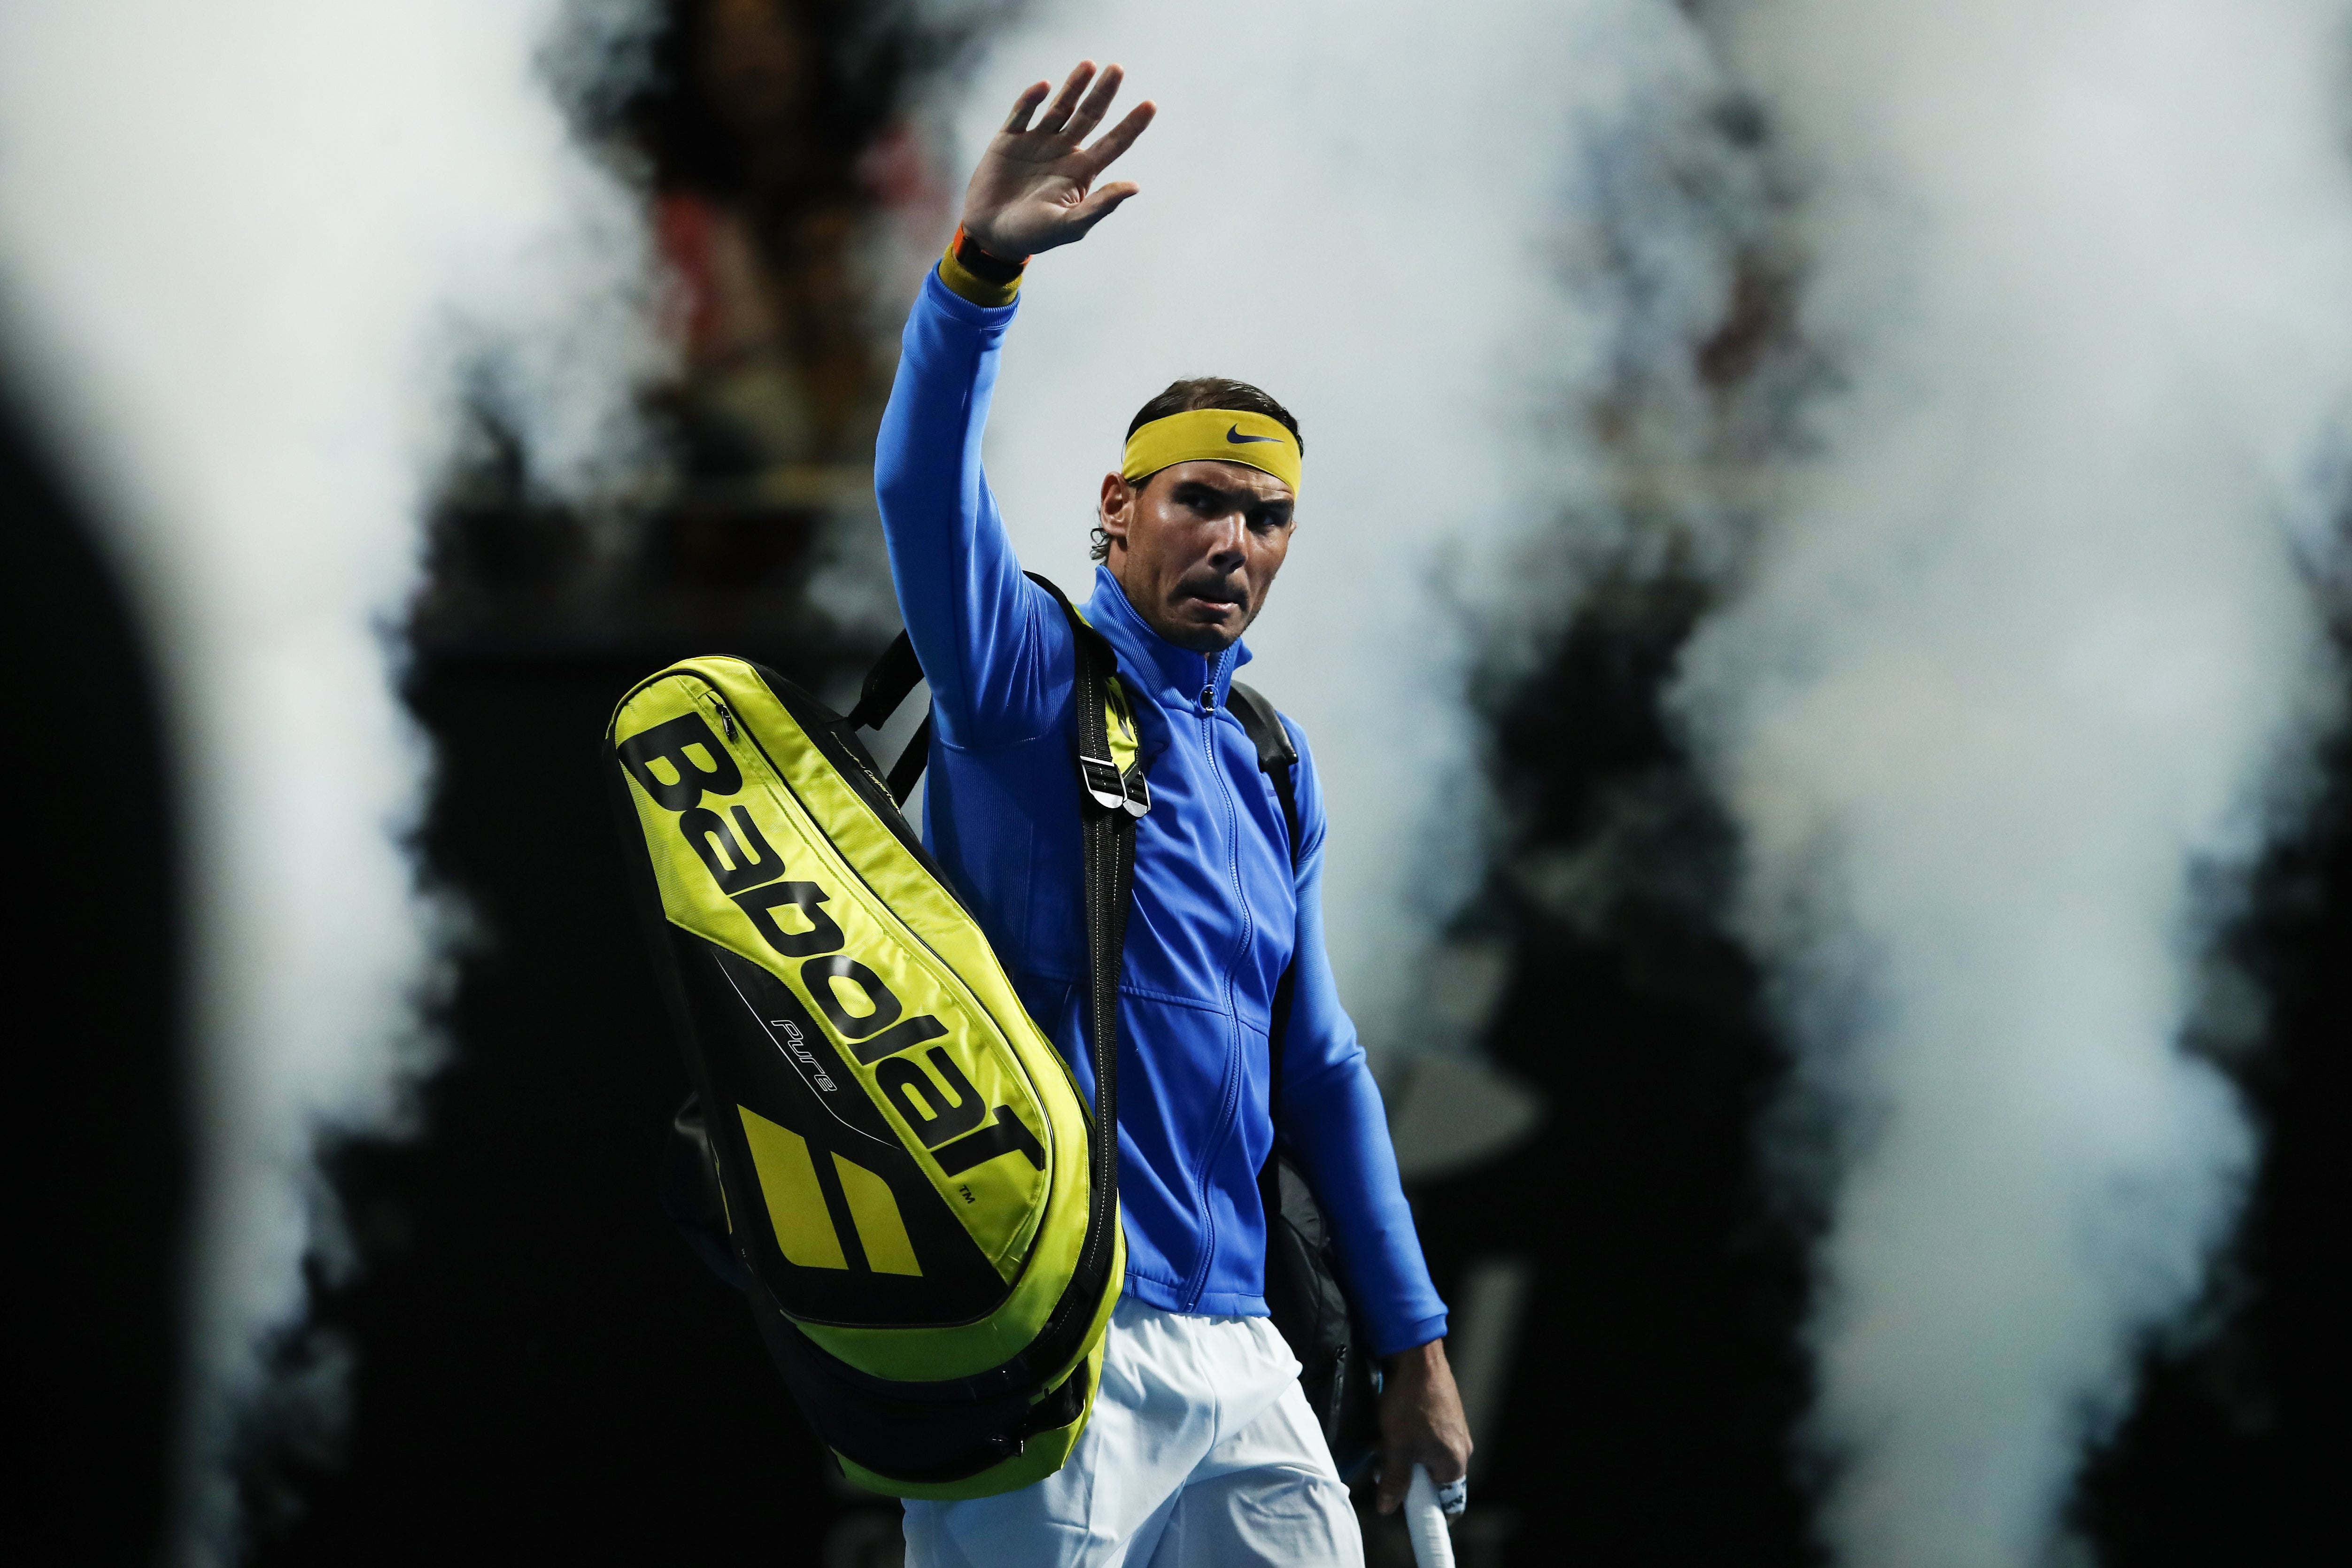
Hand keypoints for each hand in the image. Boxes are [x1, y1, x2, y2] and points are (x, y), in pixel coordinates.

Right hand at [960, 60, 1155, 258]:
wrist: (990, 235)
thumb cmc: (1033, 235)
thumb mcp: (1069, 225)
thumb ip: (1101, 205)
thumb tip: (1135, 186)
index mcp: (1081, 171)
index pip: (1114, 143)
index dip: (1132, 125)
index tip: (1151, 104)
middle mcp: (1063, 151)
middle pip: (1090, 116)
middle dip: (1104, 93)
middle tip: (1118, 69)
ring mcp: (1037, 142)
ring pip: (1061, 108)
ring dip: (1074, 86)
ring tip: (1089, 65)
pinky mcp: (1009, 139)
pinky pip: (1022, 113)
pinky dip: (1031, 100)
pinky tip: (1044, 87)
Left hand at [1375, 1339, 1472, 1514]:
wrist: (1417, 1357)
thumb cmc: (1410, 1403)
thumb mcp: (1397, 1446)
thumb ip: (1395, 1480)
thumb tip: (1388, 1509)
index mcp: (1455, 1463)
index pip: (1449, 1504)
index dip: (1426, 1511)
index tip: (1405, 1510)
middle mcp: (1461, 1450)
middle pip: (1433, 1481)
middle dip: (1406, 1478)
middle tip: (1383, 1468)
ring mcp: (1455, 1432)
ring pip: (1426, 1458)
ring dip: (1403, 1457)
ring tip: (1383, 1443)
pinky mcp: (1447, 1417)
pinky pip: (1428, 1440)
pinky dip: (1409, 1440)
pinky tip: (1391, 1428)